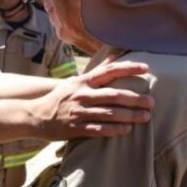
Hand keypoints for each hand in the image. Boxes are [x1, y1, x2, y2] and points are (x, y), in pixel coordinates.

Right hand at [28, 61, 153, 139]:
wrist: (35, 116)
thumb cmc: (60, 98)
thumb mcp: (75, 81)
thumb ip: (96, 71)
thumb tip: (114, 56)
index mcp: (83, 81)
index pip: (109, 71)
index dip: (128, 68)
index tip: (146, 69)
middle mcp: (81, 95)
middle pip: (113, 95)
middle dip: (135, 98)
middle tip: (152, 102)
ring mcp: (78, 112)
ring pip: (109, 113)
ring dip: (130, 116)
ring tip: (146, 117)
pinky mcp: (75, 128)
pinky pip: (99, 129)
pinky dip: (114, 130)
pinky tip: (127, 130)